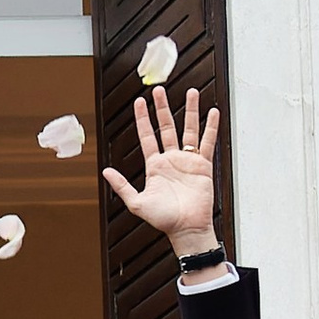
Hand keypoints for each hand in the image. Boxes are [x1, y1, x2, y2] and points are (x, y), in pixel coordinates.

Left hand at [101, 87, 223, 260]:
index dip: (143, 119)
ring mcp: (188, 161)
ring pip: (189, 130)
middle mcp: (171, 159)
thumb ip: (121, 186)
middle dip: (163, 108)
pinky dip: (210, 127)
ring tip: (191, 92)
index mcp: (155, 165)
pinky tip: (212, 112)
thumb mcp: (136, 203)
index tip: (140, 102)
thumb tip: (105, 170)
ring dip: (189, 111)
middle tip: (159, 90)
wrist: (186, 229)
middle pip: (166, 127)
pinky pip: (207, 142)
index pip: (147, 136)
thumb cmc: (163, 219)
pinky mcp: (203, 166)